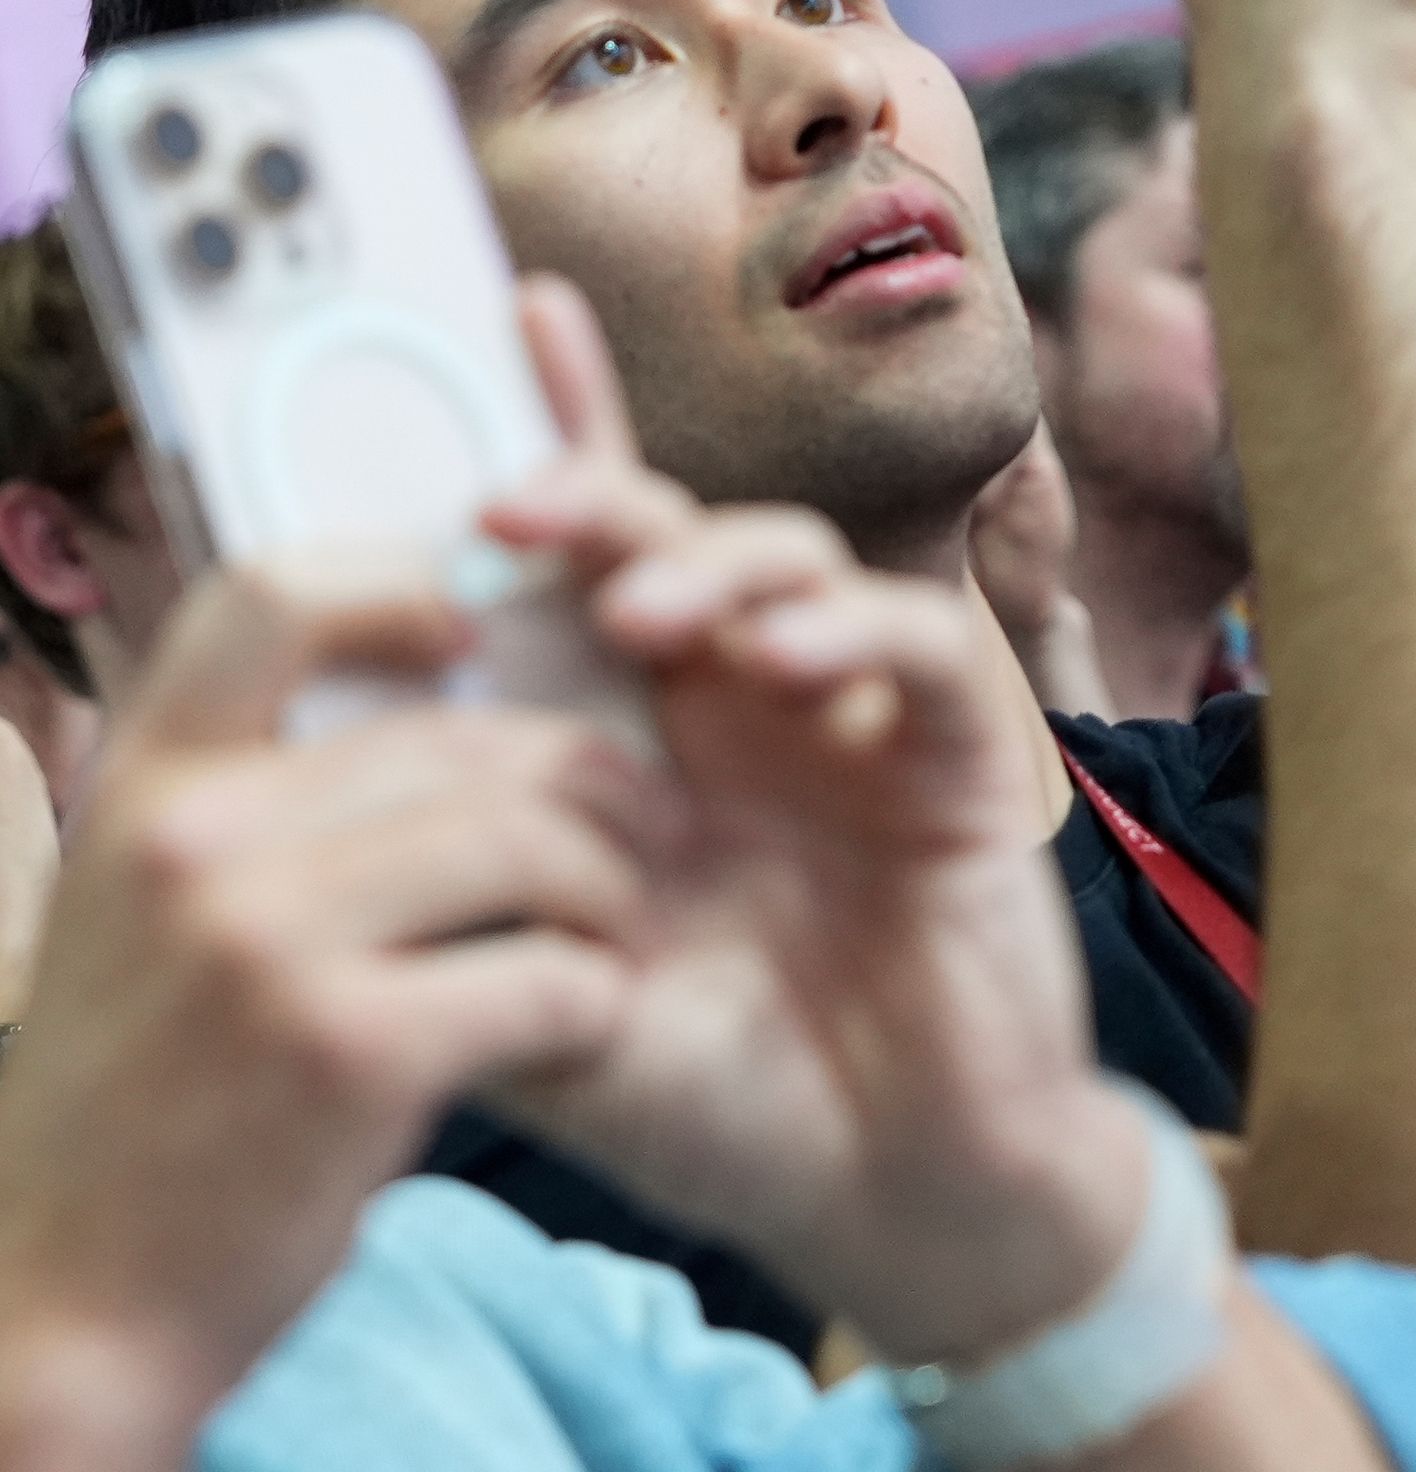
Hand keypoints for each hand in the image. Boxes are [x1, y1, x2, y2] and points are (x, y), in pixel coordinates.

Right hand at [0, 500, 646, 1445]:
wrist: (63, 1308)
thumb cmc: (140, 1102)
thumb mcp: (145, 913)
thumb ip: (253, 808)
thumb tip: (426, 685)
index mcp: (145, 787)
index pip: (272, 592)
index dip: (400, 584)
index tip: (478, 633)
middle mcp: (196, 841)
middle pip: (471, 738)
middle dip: (589, 785)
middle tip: (645, 841)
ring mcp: (268, 942)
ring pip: (536, 840)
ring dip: (614, 894)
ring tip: (622, 941)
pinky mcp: (352, 1050)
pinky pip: (551, 973)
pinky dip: (597, 1001)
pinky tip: (587, 1030)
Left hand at [482, 285, 1146, 1369]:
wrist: (898, 1187)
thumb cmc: (731, 1100)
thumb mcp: (562, 1005)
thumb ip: (488, 905)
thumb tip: (362, 803)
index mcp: (644, 743)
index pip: (585, 569)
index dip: (563, 438)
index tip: (512, 321)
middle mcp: (745, 704)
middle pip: (675, 536)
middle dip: (602, 491)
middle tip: (522, 509)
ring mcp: (859, 716)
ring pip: (791, 564)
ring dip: (713, 562)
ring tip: (644, 614)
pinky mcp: (959, 749)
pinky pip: (914, 646)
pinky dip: (853, 631)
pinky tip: (791, 664)